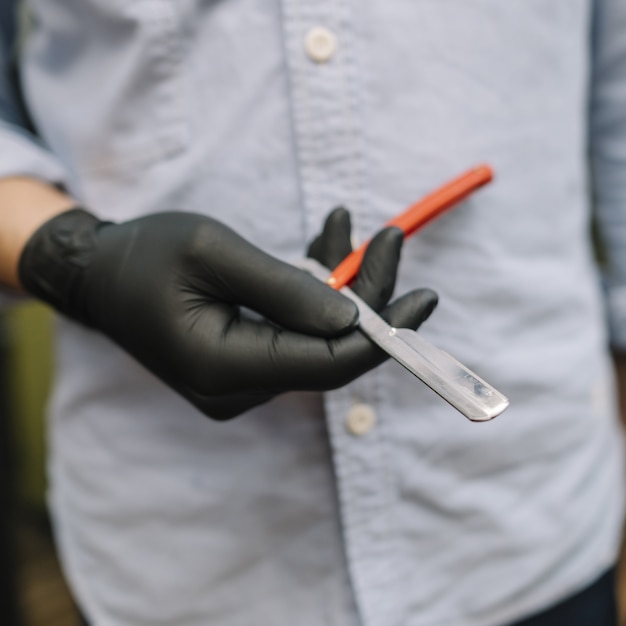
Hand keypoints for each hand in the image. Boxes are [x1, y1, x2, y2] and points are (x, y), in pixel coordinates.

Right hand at [18, 208, 435, 418]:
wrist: (98, 276)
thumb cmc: (145, 255)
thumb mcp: (213, 252)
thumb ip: (285, 288)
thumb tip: (354, 319)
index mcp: (224, 367)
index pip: (326, 365)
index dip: (383, 335)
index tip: (425, 299)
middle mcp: (237, 390)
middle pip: (328, 353)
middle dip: (367, 299)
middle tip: (391, 241)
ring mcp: (241, 384)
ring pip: (315, 341)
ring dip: (340, 288)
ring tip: (350, 231)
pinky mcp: (244, 367)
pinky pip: (295, 336)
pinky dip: (313, 298)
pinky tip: (325, 251)